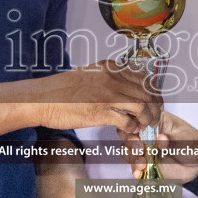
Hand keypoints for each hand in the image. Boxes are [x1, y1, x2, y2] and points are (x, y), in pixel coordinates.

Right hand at [30, 62, 161, 134]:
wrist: (42, 99)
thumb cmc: (63, 90)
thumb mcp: (90, 75)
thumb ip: (109, 78)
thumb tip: (127, 87)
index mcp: (110, 67)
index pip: (145, 77)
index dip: (154, 92)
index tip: (154, 103)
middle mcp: (112, 78)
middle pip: (148, 92)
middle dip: (155, 108)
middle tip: (153, 118)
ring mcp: (107, 94)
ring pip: (143, 106)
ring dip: (147, 119)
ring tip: (143, 126)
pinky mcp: (101, 112)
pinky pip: (128, 121)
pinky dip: (132, 128)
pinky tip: (128, 130)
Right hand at [121, 109, 197, 181]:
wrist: (196, 167)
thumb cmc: (193, 147)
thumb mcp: (188, 143)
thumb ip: (174, 141)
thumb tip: (160, 139)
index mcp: (157, 120)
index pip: (140, 117)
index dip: (136, 125)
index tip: (141, 135)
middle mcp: (146, 132)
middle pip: (128, 132)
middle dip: (131, 142)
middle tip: (140, 150)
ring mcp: (143, 147)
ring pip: (127, 148)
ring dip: (131, 157)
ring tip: (142, 165)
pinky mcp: (142, 161)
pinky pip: (132, 163)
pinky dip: (133, 168)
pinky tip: (139, 173)